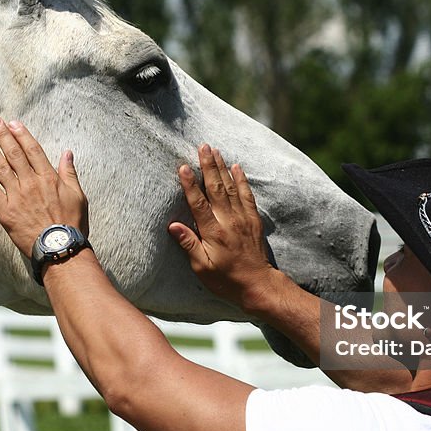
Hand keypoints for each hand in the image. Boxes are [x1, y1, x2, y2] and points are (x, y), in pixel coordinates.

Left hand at [0, 117, 88, 258]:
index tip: (12, 123)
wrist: (59, 247)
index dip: (21, 135)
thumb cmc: (72, 223)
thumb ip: (69, 173)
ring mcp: (17, 197)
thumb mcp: (78, 195)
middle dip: (2, 136)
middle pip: (14, 154)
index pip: (32, 150)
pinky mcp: (6, 212)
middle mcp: (31, 183)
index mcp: (48, 178)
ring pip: (1, 169)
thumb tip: (67, 153)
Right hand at [168, 144, 279, 309]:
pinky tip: (236, 167)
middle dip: (208, 166)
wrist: (258, 284)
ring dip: (222, 168)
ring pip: (231, 187)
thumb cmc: (226, 279)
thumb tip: (173, 226)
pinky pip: (247, 195)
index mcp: (213, 232)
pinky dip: (242, 180)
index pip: (198, 203)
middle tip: (202, 146)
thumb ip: (189, 244)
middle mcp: (228, 221)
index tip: (183, 167)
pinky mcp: (253, 219)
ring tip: (215, 150)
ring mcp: (243, 218)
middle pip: (216, 188)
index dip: (190, 184)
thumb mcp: (202, 268)